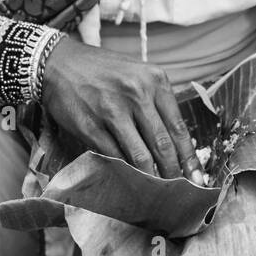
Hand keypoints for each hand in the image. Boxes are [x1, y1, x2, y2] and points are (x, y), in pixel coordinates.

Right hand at [42, 36, 204, 183]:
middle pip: (163, 145)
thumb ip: (155, 100)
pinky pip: (114, 157)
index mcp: (154, 79)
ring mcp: (113, 111)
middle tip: (180, 192)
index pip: (178, 127)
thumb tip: (174, 141)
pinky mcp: (91, 127)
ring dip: (151, 179)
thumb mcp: (136, 73)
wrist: (58, 63)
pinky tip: (131, 182)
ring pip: (140, 156)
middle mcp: (137, 93)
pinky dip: (125, 173)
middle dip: (174, 174)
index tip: (197, 177)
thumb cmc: (101, 70)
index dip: (189, 157)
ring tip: (158, 193)